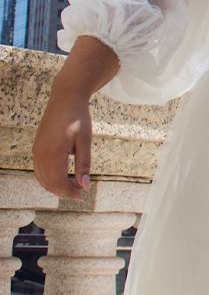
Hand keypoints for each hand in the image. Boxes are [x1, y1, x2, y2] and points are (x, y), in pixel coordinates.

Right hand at [33, 81, 93, 200]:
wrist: (65, 98)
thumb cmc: (78, 118)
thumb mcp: (85, 141)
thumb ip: (84, 165)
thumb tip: (85, 186)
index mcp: (53, 152)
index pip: (58, 183)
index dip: (69, 193)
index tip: (83, 196)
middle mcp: (41, 153)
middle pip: (49, 183)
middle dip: (64, 192)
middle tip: (81, 192)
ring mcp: (36, 151)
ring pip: (42, 179)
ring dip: (57, 186)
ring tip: (74, 185)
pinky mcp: (37, 148)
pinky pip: (39, 170)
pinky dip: (49, 179)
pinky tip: (63, 178)